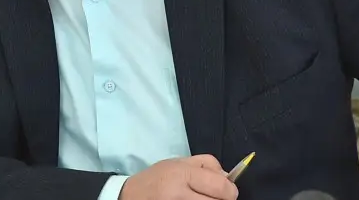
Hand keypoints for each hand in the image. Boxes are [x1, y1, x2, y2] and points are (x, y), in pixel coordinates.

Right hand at [119, 154, 238, 199]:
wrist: (128, 197)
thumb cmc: (155, 178)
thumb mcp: (178, 162)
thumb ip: (205, 165)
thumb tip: (228, 177)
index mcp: (182, 174)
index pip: (221, 187)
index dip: (230, 191)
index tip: (228, 191)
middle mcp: (179, 195)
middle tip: (214, 197)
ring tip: (200, 199)